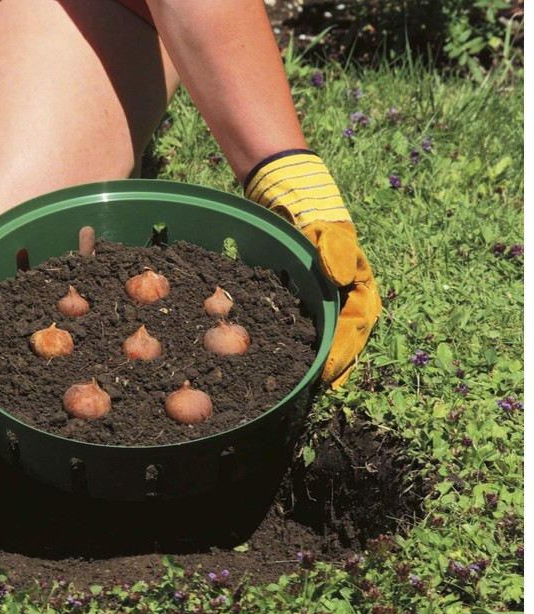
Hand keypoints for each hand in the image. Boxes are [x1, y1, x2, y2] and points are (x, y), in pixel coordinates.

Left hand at [244, 150, 380, 387]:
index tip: (330, 372)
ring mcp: (325, 296)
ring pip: (329, 333)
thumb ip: (334, 248)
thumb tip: (341, 277)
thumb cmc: (310, 211)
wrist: (287, 195)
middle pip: (347, 335)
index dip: (344, 350)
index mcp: (357, 281)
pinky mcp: (304, 296)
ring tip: (313, 385)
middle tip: (324, 388)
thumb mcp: (323, 226)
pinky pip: (308, 325)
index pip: (356, 323)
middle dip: (338, 363)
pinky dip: (304, 344)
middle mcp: (345, 293)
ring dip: (324, 359)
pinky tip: (291, 362)